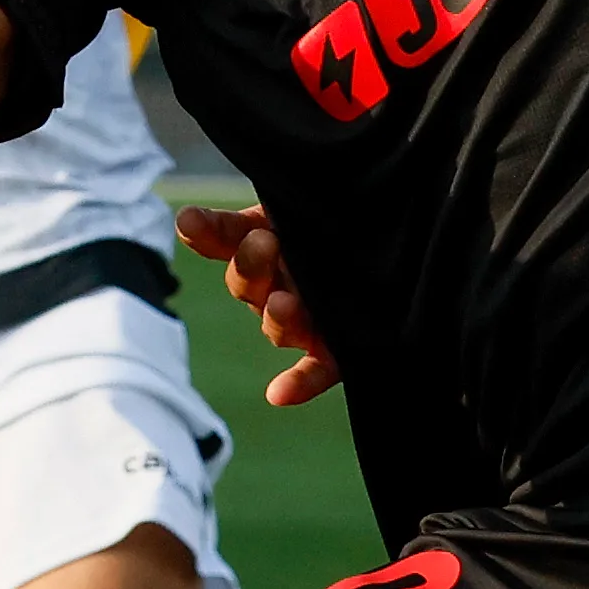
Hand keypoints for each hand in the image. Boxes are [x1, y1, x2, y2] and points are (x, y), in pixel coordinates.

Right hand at [175, 203, 344, 407]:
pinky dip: (298, 383)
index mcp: (264, 240)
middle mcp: (276, 283)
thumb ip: (286, 194)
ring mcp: (302, 320)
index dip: (206, 231)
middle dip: (251, 266)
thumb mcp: (310, 199)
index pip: (225, 235)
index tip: (191, 221)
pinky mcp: (333, 352)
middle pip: (247, 283)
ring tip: (283, 303)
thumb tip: (211, 199)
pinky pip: (316, 370)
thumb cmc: (347, 217)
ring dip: (277, 317)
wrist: (397, 250)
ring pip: (278, 324)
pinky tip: (279, 394)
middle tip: (265, 243)